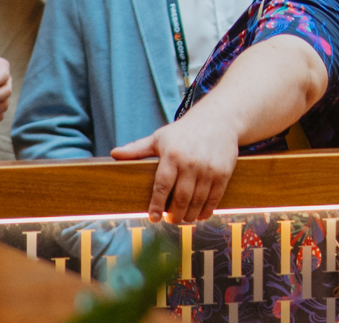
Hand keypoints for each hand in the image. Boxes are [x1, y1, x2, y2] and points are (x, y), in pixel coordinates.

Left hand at [112, 112, 240, 223]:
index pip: (162, 186)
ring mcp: (209, 168)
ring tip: (184, 219)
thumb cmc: (184, 131)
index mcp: (172, 155)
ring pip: (198, 201)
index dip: (156, 205)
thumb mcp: (160, 137)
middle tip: (170, 220)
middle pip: (181, 198)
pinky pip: (215, 197)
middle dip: (175, 215)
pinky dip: (207, 210)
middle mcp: (191, 163)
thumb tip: (114, 154)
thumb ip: (137, 149)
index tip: (153, 218)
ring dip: (190, 215)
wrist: (219, 119)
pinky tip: (201, 214)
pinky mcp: (224, 172)